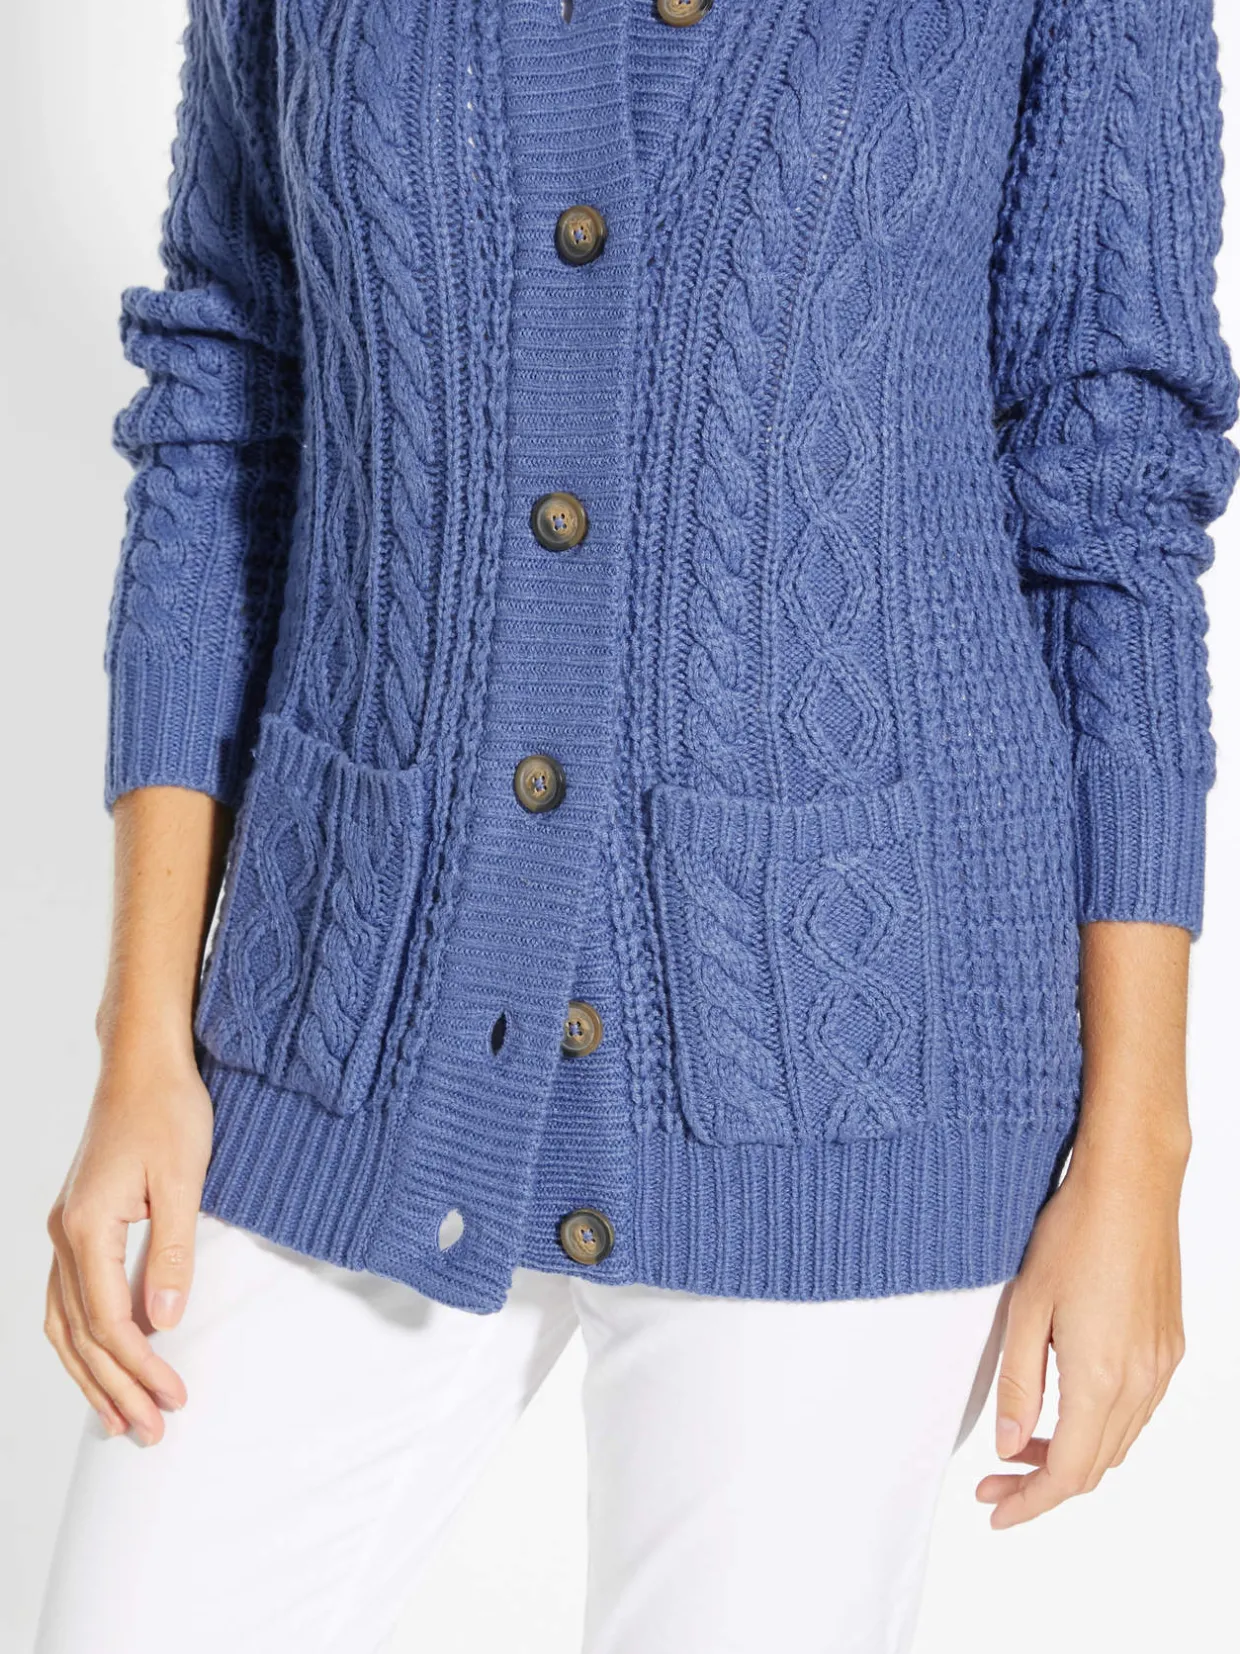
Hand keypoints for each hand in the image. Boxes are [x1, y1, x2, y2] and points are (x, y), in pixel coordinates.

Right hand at [45, 1033, 212, 1445]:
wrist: (142, 1064)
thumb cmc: (168, 1110)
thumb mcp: (183, 1180)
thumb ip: (172, 1253)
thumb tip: (164, 1322)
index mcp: (86, 1228)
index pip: (111, 1324)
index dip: (142, 1369)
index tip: (175, 1399)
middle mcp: (63, 1236)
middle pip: (81, 1336)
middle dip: (114, 1389)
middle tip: (150, 1433)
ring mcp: (63, 1231)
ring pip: (64, 1324)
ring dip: (91, 1374)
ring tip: (120, 1419)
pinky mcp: (76, 1224)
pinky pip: (66, 1300)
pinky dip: (80, 1340)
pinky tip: (100, 1362)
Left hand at [976, 1134, 1187, 1526]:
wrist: (1131, 1188)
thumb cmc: (1073, 1236)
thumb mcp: (1026, 1309)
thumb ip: (1018, 1384)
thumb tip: (1008, 1443)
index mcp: (1100, 1379)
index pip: (1065, 1472)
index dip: (1028, 1500)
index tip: (994, 1509)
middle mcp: (1140, 1382)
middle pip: (1094, 1466)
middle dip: (1042, 1484)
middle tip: (995, 1478)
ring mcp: (1161, 1365)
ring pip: (1118, 1442)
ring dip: (1071, 1455)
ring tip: (1021, 1444)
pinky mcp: (1169, 1346)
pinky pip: (1135, 1412)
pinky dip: (1099, 1427)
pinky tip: (1066, 1408)